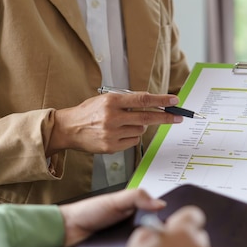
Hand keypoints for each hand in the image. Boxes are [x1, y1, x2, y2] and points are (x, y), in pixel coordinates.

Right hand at [48, 92, 182, 155]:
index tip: (174, 100)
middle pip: (147, 117)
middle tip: (178, 117)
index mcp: (111, 101)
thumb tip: (151, 105)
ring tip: (123, 124)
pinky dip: (130, 137)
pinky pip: (133, 141)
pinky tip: (118, 134)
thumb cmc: (88, 112)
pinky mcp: (111, 147)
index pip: (142, 99)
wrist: (68, 129)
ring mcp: (112, 133)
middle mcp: (112, 117)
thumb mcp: (105, 100)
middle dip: (165, 117)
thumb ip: (126, 102)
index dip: (161, 100)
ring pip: (140, 130)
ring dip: (139, 127)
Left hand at [58, 189, 165, 246]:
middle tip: (169, 241)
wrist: (67, 231)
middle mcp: (133, 225)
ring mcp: (126, 241)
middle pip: (154, 232)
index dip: (168, 219)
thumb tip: (162, 204)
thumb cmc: (89, 211)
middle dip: (160, 236)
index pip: (158, 215)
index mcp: (135, 210)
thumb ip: (137, 198)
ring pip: (145, 245)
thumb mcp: (115, 200)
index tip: (178, 225)